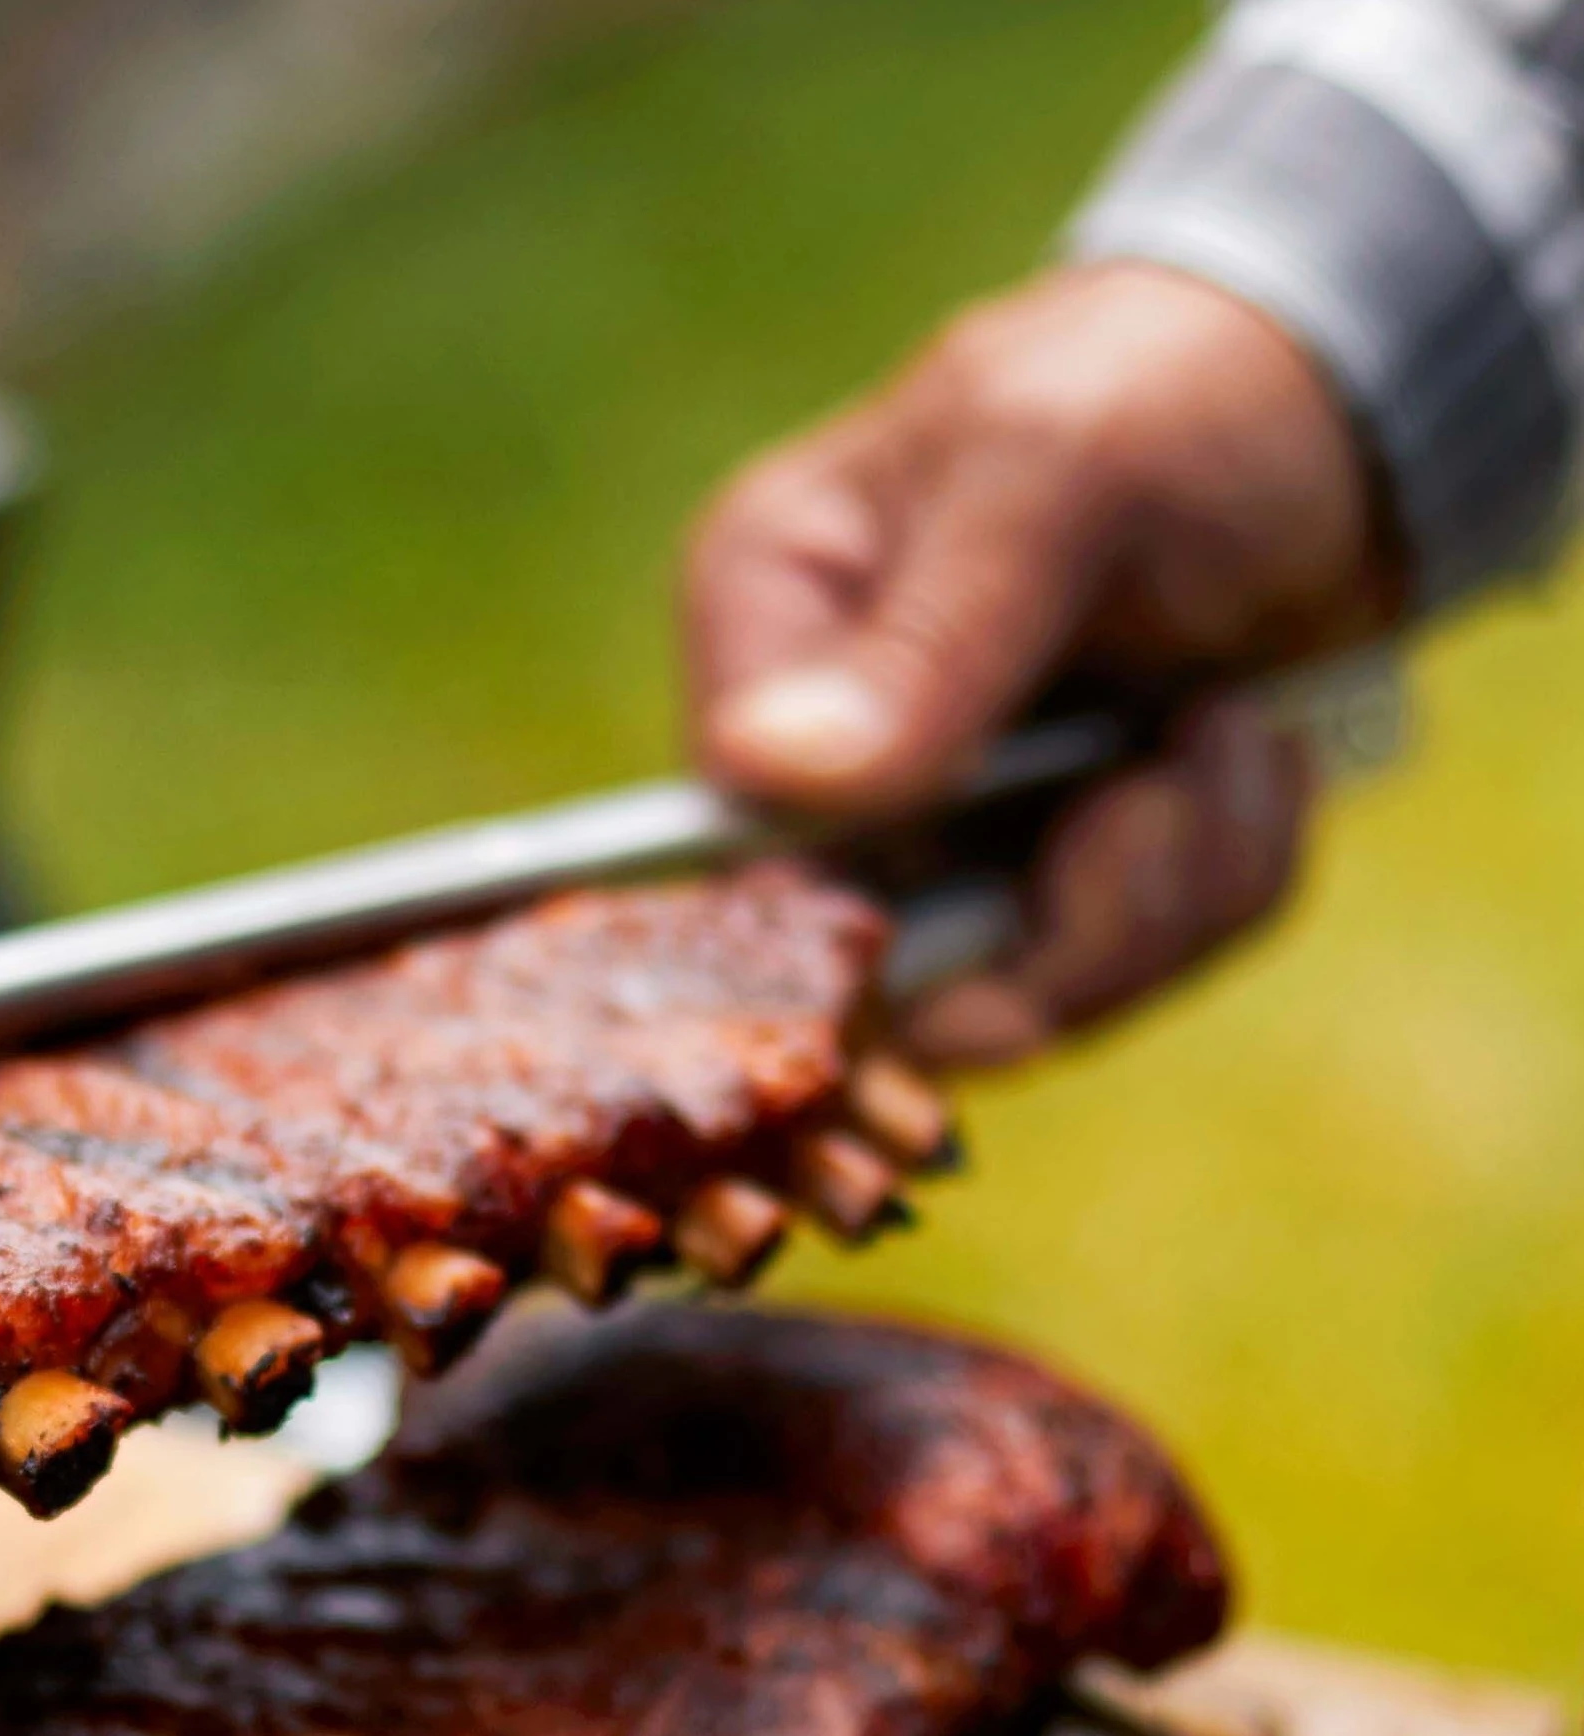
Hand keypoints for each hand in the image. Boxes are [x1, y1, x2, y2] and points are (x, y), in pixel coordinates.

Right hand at [682, 261, 1393, 1064]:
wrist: (1349, 394)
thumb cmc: (1177, 380)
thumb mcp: (1058, 469)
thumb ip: (925, 638)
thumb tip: (764, 773)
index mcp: (763, 624)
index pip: (749, 855)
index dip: (874, 928)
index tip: (1023, 897)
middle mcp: (824, 754)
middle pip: (886, 968)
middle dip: (1067, 920)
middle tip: (1172, 792)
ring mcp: (939, 825)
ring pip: (1017, 992)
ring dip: (1168, 892)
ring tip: (1233, 735)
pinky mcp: (1050, 868)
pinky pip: (1122, 964)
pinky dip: (1219, 877)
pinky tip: (1247, 751)